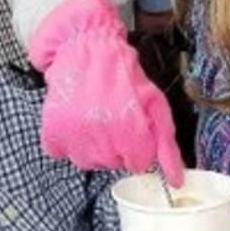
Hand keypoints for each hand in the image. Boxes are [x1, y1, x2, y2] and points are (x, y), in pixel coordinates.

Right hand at [29, 0, 183, 184]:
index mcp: (131, 132)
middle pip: (113, 163)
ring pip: (87, 162)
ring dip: (92, 146)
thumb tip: (177, 181)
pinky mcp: (52, 132)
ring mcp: (75, 137)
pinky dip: (67, 140)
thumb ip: (167, 146)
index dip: (137, 145)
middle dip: (116, 145)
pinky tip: (75, 120)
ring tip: (93, 117)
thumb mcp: (155, 105)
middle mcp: (102, 138)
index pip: (137, 163)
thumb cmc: (125, 76)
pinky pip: (61, 153)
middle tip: (112, 116)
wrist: (87, 48)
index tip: (131, 126)